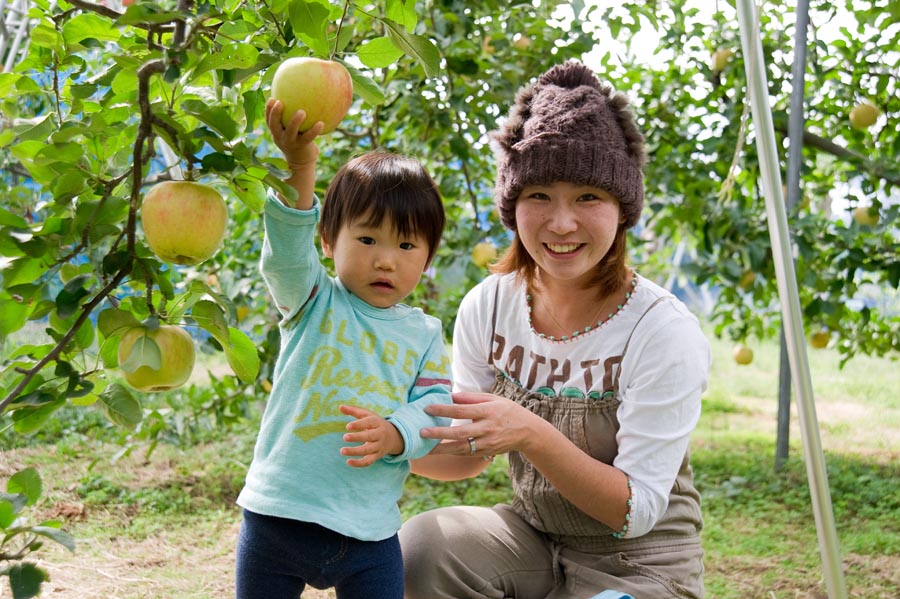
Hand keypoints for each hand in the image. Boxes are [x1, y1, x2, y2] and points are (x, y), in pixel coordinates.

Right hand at [265, 98, 323, 170]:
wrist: (301, 163)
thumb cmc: (297, 141)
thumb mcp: (291, 131)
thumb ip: (290, 118)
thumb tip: (299, 98)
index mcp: (277, 132)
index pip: (269, 120)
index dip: (268, 110)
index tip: (272, 98)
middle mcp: (281, 138)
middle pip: (274, 125)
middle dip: (275, 113)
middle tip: (280, 102)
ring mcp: (291, 143)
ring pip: (290, 131)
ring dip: (295, 122)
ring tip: (302, 112)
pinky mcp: (302, 146)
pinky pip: (308, 137)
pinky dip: (314, 130)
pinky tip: (321, 123)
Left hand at [339, 405, 403, 467]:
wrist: (394, 436)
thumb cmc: (375, 424)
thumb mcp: (368, 415)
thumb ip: (354, 410)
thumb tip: (340, 407)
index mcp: (377, 423)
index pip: (369, 423)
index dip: (359, 424)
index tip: (348, 426)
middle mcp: (380, 435)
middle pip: (369, 436)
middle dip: (357, 437)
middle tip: (344, 437)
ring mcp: (379, 446)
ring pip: (368, 450)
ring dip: (355, 451)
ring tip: (342, 451)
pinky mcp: (377, 456)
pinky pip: (368, 461)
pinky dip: (359, 464)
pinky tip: (348, 462)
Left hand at [419, 392, 540, 457]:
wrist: (528, 431)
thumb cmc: (507, 410)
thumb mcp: (493, 399)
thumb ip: (470, 398)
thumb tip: (450, 395)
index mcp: (488, 411)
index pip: (462, 410)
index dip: (444, 409)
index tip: (427, 408)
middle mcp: (488, 428)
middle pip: (460, 432)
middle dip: (439, 433)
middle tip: (421, 432)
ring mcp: (488, 443)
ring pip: (461, 448)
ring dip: (442, 449)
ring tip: (424, 448)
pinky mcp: (487, 452)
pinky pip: (466, 454)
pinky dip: (451, 453)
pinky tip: (438, 451)